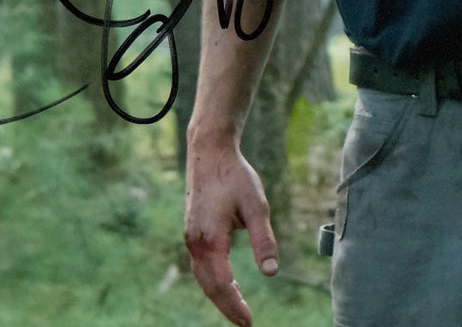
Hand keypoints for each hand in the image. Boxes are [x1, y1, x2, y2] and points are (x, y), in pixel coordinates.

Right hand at [184, 141, 278, 326]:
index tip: (249, 322)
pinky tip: (226, 283)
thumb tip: (271, 272)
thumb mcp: (257, 206)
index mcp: (211, 240)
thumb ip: (263, 240)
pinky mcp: (192, 231)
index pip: (223, 285)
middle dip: (227, 306)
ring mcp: (190, 237)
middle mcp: (195, 243)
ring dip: (218, 295)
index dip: (235, 306)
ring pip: (202, 277)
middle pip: (209, 286)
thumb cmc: (235, 177)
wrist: (209, 152)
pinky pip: (200, 265)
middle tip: (245, 322)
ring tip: (237, 308)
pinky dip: (212, 280)